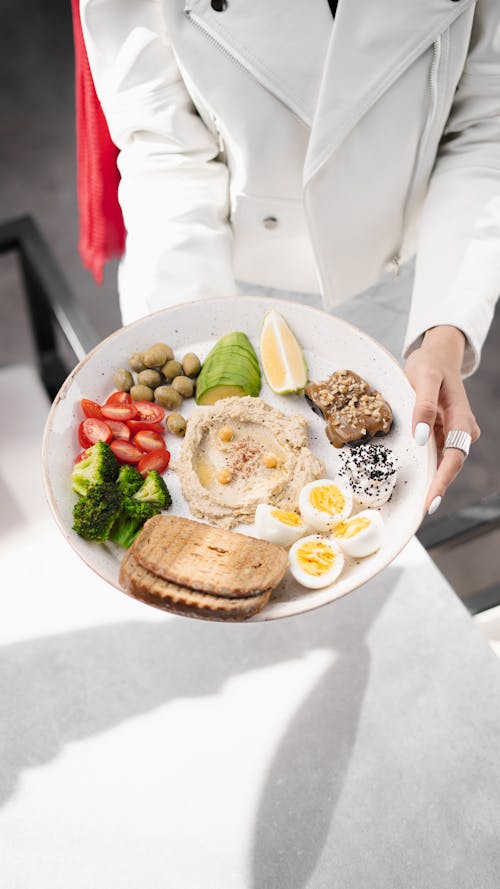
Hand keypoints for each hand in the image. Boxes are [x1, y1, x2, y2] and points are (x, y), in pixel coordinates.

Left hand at [404, 325, 480, 514]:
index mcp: (461, 419)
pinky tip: (413, 484)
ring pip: (442, 463)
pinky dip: (425, 469)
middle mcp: (462, 430)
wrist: (437, 356)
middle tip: (419, 513)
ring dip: (430, 482)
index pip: (454, 457)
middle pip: (449, 466)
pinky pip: (434, 455)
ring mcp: (452, 433)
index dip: (442, 481)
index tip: (431, 501)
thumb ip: (424, 407)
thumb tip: (421, 439)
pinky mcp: (441, 434)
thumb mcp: (424, 378)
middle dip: (436, 489)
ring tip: (414, 505)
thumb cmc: (430, 364)